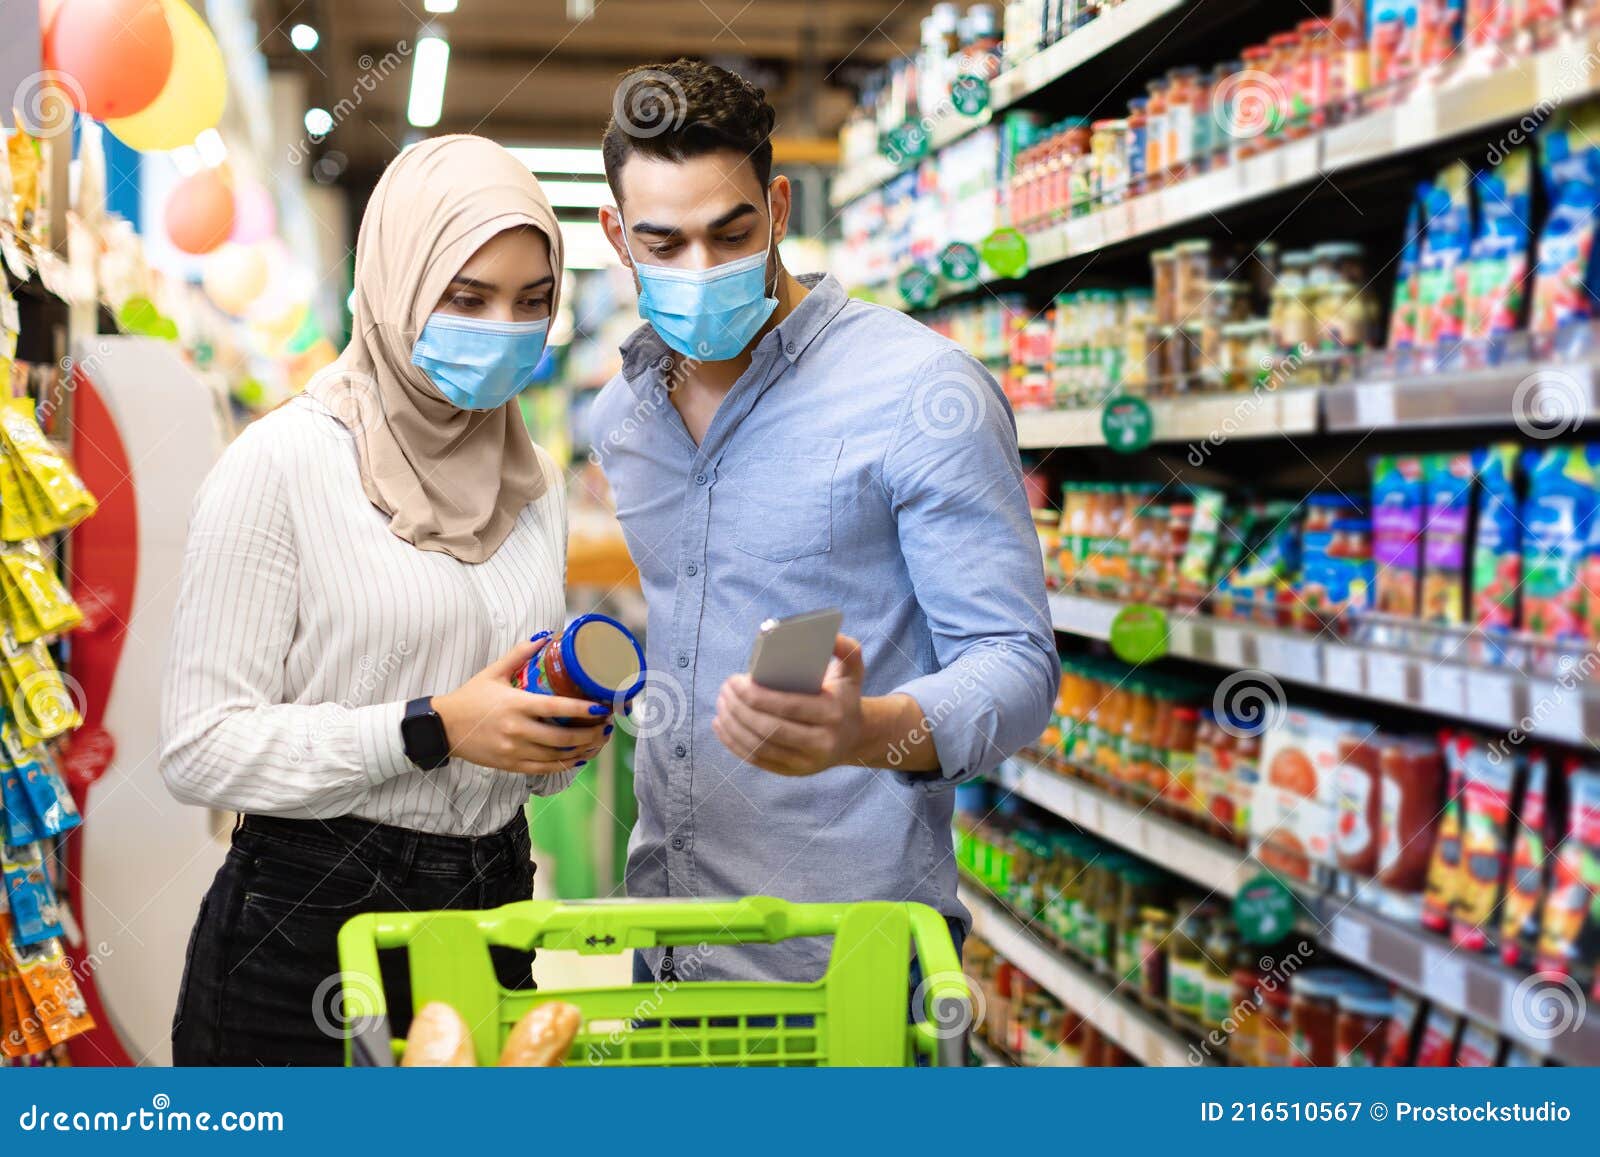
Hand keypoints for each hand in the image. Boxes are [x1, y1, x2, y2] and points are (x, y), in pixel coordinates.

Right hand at [433, 638, 611, 774]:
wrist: (443, 727)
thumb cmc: (470, 698)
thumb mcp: (493, 672)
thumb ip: (519, 654)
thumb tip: (544, 636)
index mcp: (515, 704)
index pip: (555, 709)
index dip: (582, 711)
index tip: (602, 709)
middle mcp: (516, 730)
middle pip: (562, 738)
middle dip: (590, 734)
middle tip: (607, 726)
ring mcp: (514, 750)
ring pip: (557, 757)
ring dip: (583, 750)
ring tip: (598, 741)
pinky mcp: (510, 765)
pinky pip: (544, 769)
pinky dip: (565, 765)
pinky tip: (579, 757)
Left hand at [713, 635, 864, 775]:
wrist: (855, 736)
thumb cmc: (844, 695)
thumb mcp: (853, 670)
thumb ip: (847, 648)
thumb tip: (831, 634)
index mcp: (833, 714)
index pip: (789, 706)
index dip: (756, 696)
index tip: (735, 680)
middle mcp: (822, 743)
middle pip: (770, 728)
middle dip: (739, 709)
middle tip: (724, 689)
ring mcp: (806, 763)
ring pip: (760, 746)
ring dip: (733, 725)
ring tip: (721, 703)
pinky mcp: (792, 772)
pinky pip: (757, 760)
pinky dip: (733, 743)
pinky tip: (721, 724)